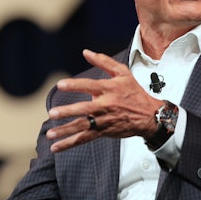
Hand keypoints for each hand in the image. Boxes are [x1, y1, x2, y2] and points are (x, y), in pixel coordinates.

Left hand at [45, 49, 162, 151]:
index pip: (89, 86)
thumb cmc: (135, 93)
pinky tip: (57, 147)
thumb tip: (86, 52)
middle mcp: (104, 105)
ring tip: (50, 134)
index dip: (75, 85)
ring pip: (82, 126)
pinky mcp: (103, 132)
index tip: (60, 85)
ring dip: (65, 131)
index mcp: (108, 89)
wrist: (149, 116)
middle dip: (68, 112)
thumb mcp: (123, 73)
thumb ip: (104, 61)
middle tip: (53, 113)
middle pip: (84, 109)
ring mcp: (103, 120)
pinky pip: (84, 138)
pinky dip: (70, 143)